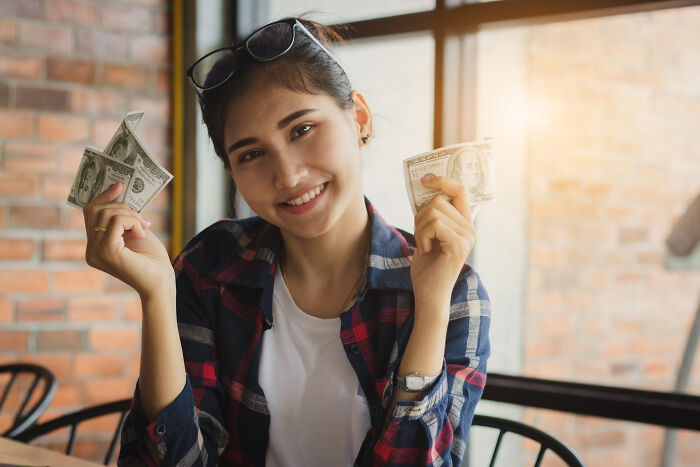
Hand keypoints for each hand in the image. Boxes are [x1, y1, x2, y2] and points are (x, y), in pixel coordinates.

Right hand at [83, 182, 173, 299]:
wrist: (161, 283)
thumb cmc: (152, 259)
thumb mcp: (136, 231)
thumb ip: (124, 217)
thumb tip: (118, 191)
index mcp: (95, 247)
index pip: (90, 213)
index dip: (103, 196)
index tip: (119, 185)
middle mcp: (91, 251)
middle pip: (97, 210)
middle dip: (122, 207)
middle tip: (141, 218)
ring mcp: (96, 253)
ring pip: (107, 214)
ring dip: (130, 214)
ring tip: (144, 227)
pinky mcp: (107, 252)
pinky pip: (116, 221)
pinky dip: (132, 221)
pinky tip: (142, 233)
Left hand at [410, 175, 475, 319]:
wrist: (428, 294)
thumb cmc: (426, 267)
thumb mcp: (428, 235)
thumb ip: (432, 216)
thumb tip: (425, 191)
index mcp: (464, 225)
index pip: (460, 191)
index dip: (443, 181)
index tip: (425, 179)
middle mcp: (470, 229)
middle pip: (439, 200)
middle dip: (420, 216)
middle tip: (422, 237)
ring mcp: (467, 237)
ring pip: (434, 211)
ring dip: (420, 228)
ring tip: (424, 246)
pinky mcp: (459, 245)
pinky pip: (434, 224)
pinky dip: (423, 236)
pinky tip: (426, 251)